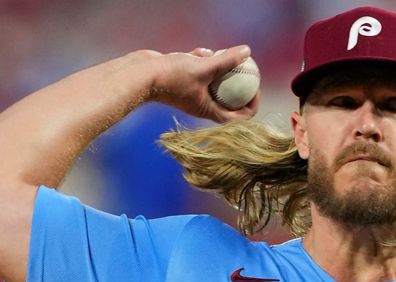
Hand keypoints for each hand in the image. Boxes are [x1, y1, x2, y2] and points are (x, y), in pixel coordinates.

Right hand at [140, 45, 259, 122]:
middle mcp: (200, 105)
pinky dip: (201, 61)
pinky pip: (198, 72)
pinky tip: (200, 50)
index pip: (237, 117)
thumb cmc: (171, 77)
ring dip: (218, 69)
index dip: (250, 106)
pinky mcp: (182, 81)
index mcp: (208, 111)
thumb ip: (226, 60)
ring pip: (212, 82)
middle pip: (228, 99)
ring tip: (218, 55)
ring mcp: (191, 93)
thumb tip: (247, 52)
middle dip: (238, 85)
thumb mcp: (204, 66)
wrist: (141, 75)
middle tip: (246, 68)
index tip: (254, 88)